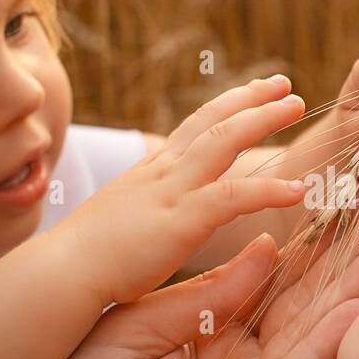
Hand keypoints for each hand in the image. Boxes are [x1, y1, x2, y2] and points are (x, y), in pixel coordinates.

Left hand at [0, 224, 358, 358]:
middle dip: (348, 256)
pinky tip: (356, 310)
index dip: (310, 240)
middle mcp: (244, 358)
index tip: (347, 198)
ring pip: (314, 333)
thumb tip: (266, 246)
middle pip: (307, 299)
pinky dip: (326, 344)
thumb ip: (205, 295)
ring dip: (354, 290)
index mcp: (213, 327)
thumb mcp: (135, 329)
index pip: (274, 276)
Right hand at [58, 76, 308, 306]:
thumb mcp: (123, 223)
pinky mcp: (180, 221)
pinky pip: (233, 196)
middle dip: (251, 99)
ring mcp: (170, 193)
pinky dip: (268, 189)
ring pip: (224, 142)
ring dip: (263, 119)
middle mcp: (160, 173)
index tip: (255, 93)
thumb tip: (160, 219)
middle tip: (286, 84)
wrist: (59, 274)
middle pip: (212, 121)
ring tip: (298, 107)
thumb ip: (147, 213)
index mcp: (149, 175)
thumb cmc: (84, 261)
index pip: (192, 127)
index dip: (226, 107)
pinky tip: (297, 189)